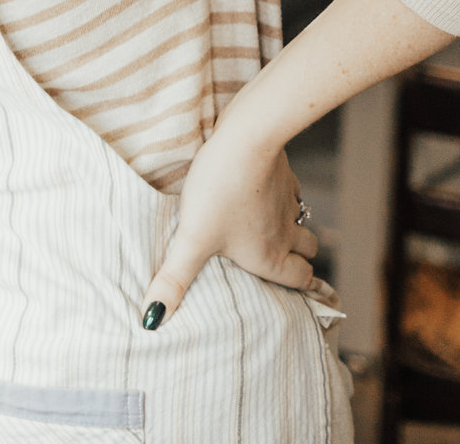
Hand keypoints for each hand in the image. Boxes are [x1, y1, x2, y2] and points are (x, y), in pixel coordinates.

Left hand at [139, 133, 315, 328]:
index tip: (299, 291)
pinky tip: (261, 192)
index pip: (300, 280)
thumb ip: (175, 278)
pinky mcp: (283, 175)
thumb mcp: (193, 239)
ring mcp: (287, 202)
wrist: (246, 140)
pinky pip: (290, 192)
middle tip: (284, 260)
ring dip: (290, 228)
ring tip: (271, 230)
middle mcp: (284, 233)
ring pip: (301, 222)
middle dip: (299, 258)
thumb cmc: (220, 192)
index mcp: (268, 256)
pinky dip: (280, 196)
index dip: (301, 286)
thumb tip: (152, 320)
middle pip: (307, 252)